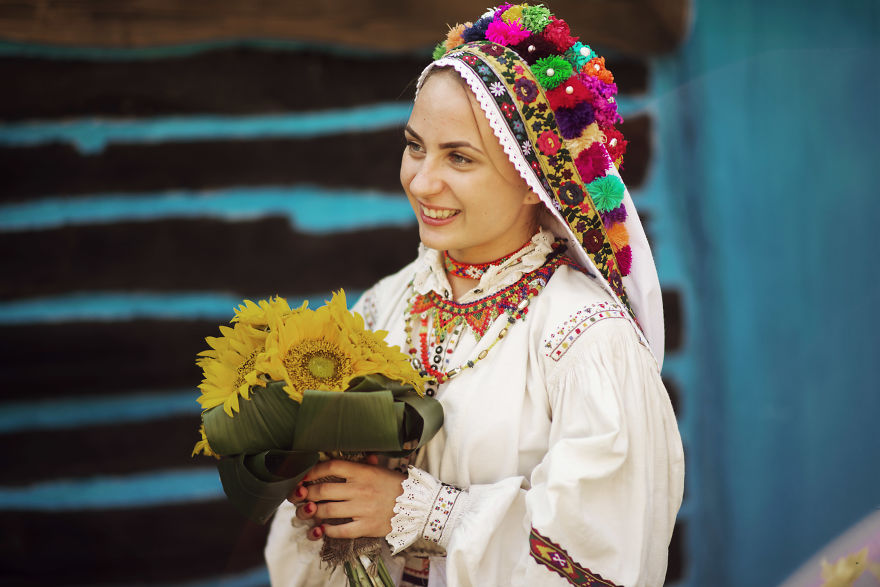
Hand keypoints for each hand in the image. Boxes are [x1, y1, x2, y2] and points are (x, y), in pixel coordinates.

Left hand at [289, 455, 405, 540]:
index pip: (331, 467)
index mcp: (363, 472)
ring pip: (327, 511)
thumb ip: (359, 464)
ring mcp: (363, 509)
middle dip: (305, 494)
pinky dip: (326, 530)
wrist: (418, 505)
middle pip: (322, 490)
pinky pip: (340, 530)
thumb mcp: (378, 469)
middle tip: (299, 496)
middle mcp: (360, 489)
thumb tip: (337, 460)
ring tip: (308, 511)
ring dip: (312, 512)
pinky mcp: (367, 527)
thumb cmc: (395, 485)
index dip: (312, 471)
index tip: (303, 476)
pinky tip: (321, 528)